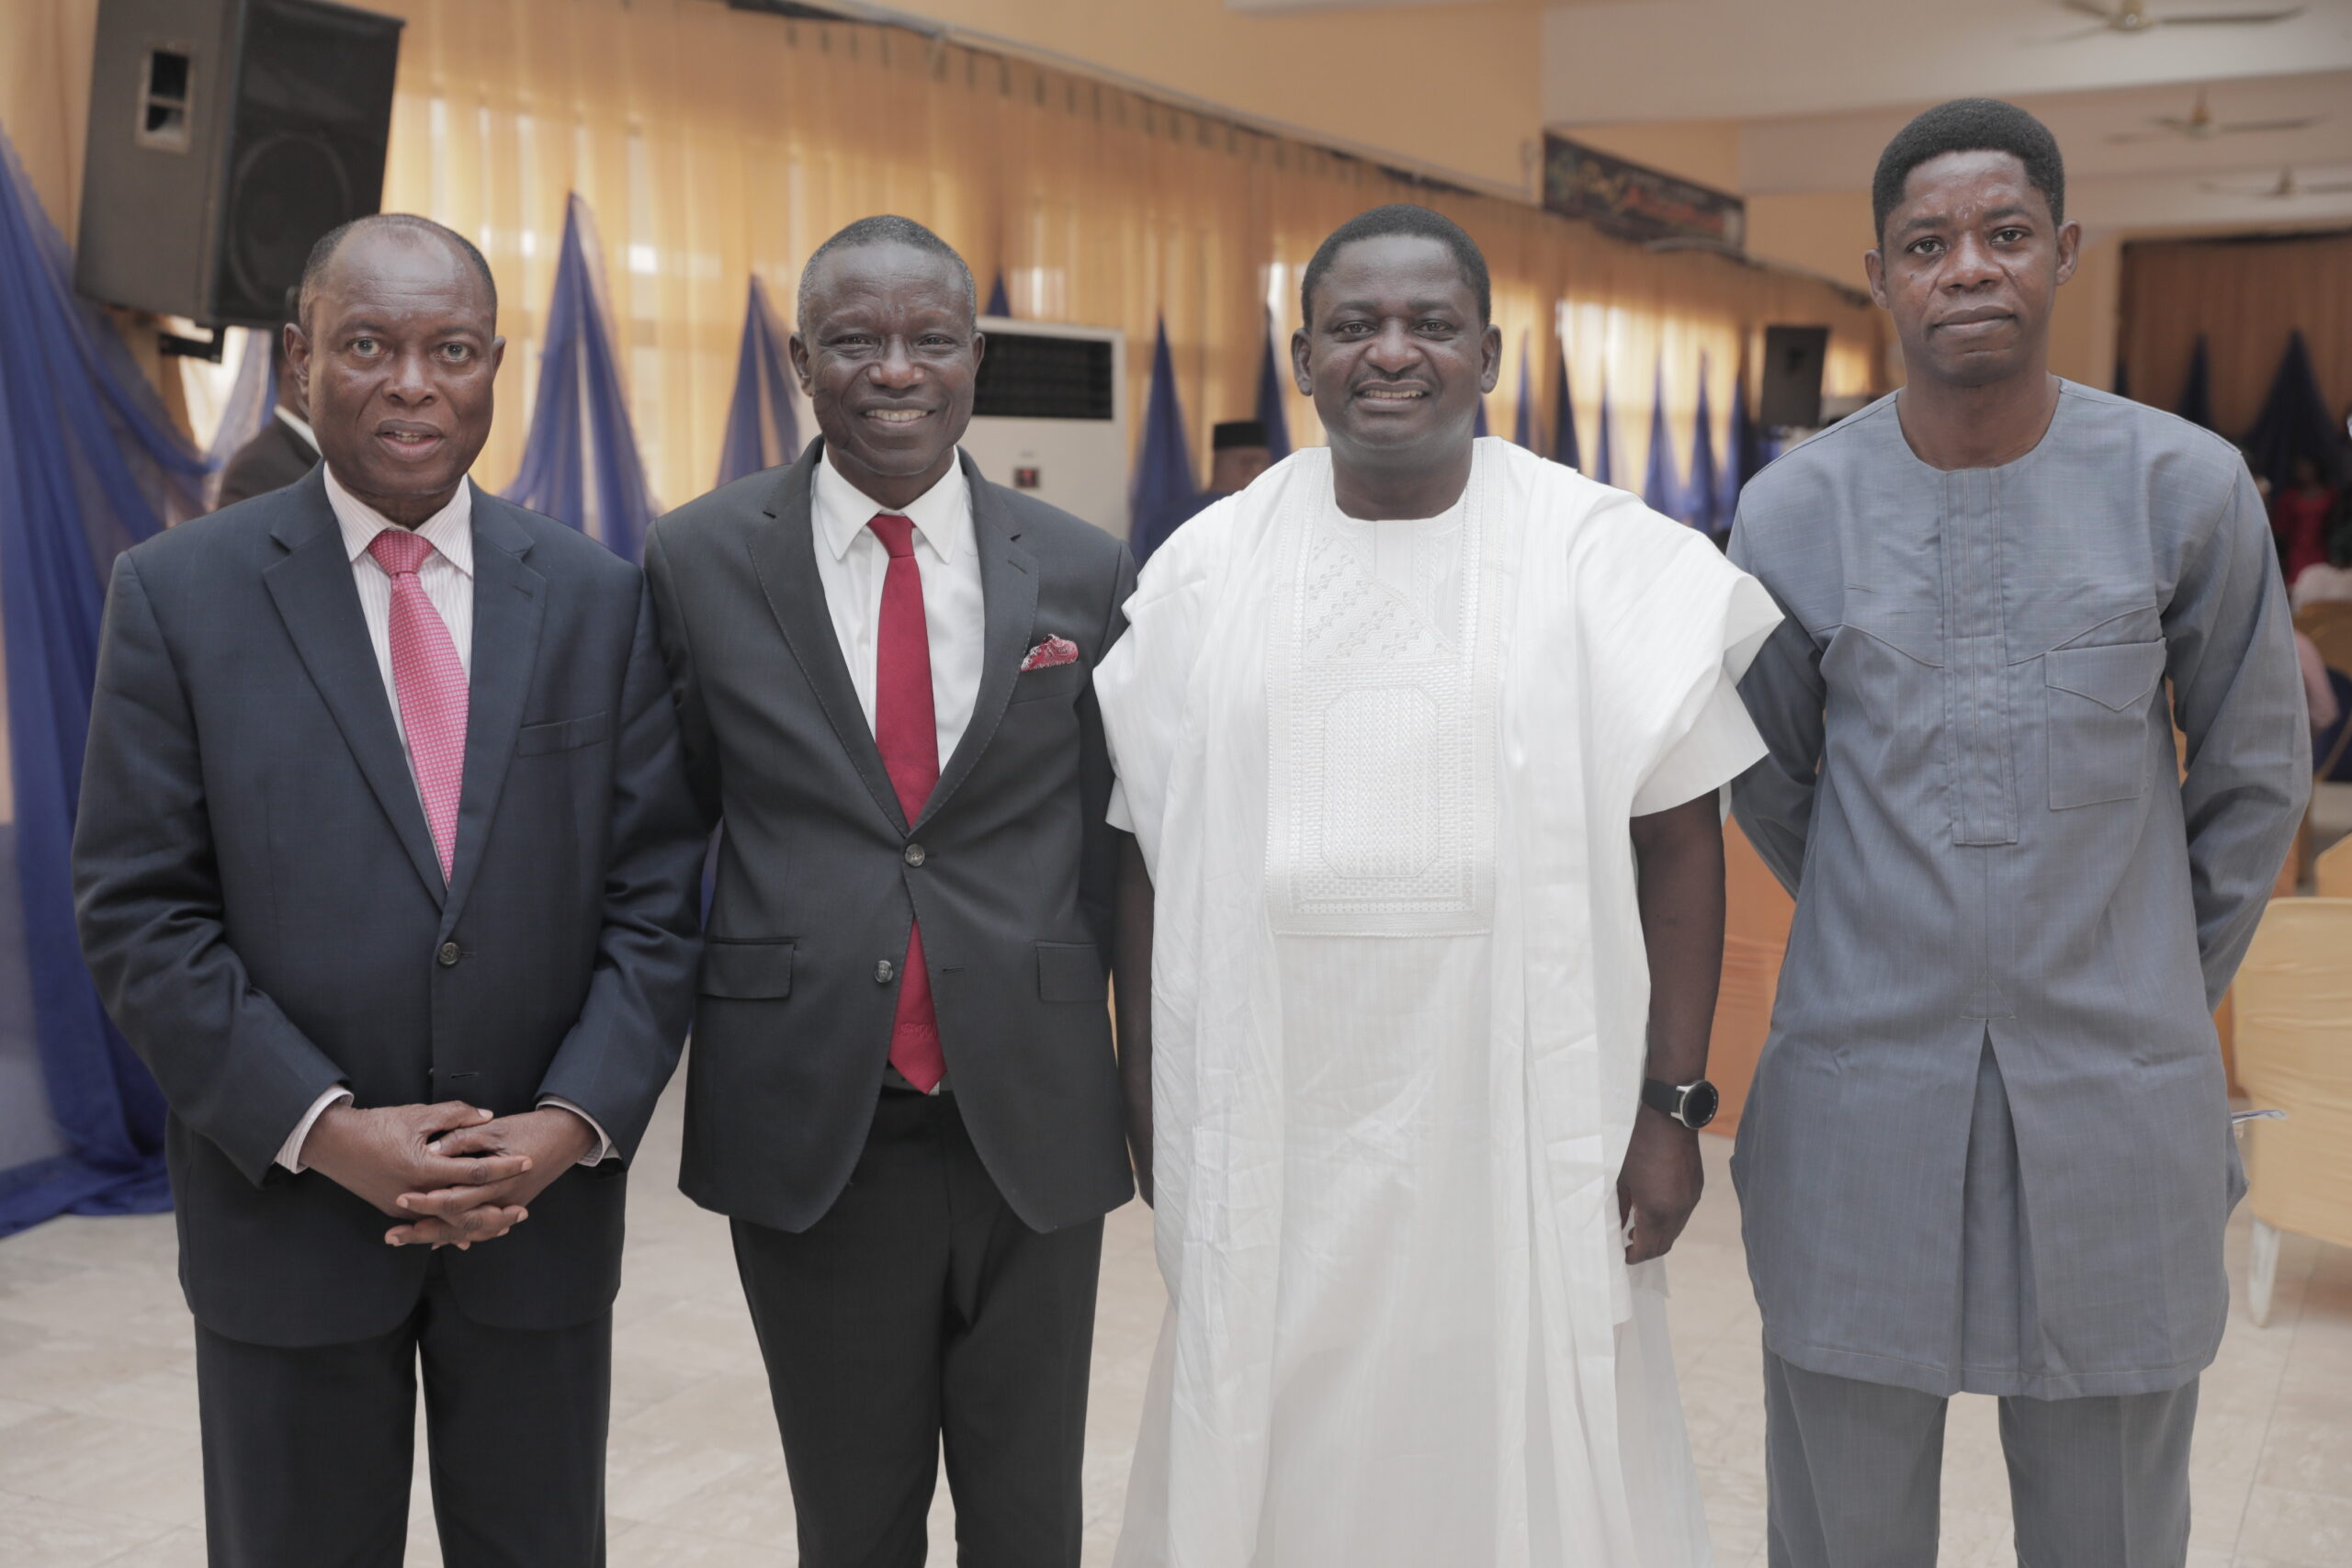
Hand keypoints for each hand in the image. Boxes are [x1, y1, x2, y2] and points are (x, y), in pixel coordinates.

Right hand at [302, 1101, 536, 1245]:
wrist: (333, 1142)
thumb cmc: (376, 1124)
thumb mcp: (418, 1114)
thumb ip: (457, 1115)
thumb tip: (488, 1117)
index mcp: (424, 1168)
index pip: (475, 1172)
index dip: (504, 1167)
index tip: (527, 1162)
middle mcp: (415, 1194)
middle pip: (466, 1209)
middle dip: (497, 1210)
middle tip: (523, 1209)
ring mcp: (402, 1206)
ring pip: (448, 1223)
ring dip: (476, 1224)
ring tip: (502, 1223)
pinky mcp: (394, 1210)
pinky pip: (429, 1223)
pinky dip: (451, 1227)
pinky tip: (468, 1232)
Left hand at [384, 1107, 595, 1247]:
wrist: (567, 1136)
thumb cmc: (531, 1128)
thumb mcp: (495, 1128)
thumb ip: (463, 1138)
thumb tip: (432, 1149)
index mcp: (498, 1182)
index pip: (457, 1198)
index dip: (428, 1201)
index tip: (402, 1199)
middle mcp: (503, 1201)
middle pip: (458, 1224)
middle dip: (423, 1230)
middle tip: (392, 1234)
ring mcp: (508, 1206)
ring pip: (468, 1230)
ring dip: (437, 1236)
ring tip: (406, 1239)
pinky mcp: (509, 1205)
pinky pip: (481, 1227)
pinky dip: (458, 1233)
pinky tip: (437, 1238)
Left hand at [1617, 1107, 1702, 1263]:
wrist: (1669, 1121)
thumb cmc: (1638, 1148)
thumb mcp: (1622, 1179)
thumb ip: (1621, 1207)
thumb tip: (1618, 1227)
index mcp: (1656, 1211)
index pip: (1648, 1248)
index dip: (1635, 1256)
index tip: (1624, 1256)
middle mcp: (1678, 1211)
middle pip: (1664, 1245)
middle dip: (1647, 1250)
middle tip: (1629, 1245)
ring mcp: (1690, 1200)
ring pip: (1675, 1231)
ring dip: (1658, 1235)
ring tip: (1639, 1228)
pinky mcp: (1696, 1189)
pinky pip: (1683, 1215)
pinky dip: (1669, 1221)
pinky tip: (1655, 1210)